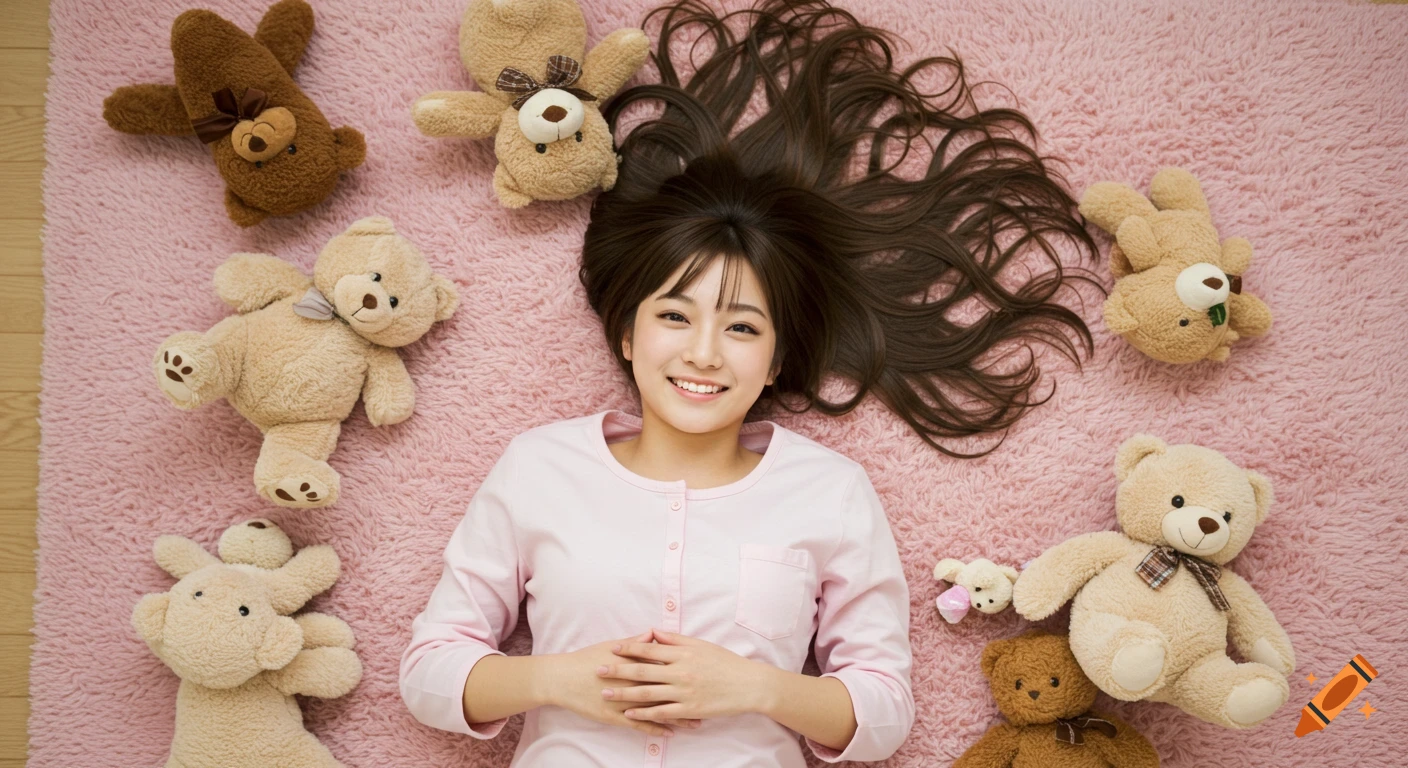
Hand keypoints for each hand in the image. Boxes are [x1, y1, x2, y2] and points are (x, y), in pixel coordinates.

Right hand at [542, 632, 700, 737]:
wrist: (562, 678)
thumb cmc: (588, 659)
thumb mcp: (611, 646)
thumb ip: (636, 642)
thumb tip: (654, 633)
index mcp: (634, 664)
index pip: (666, 668)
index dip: (687, 673)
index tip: (706, 676)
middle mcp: (632, 684)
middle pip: (668, 691)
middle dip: (690, 698)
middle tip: (711, 702)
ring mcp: (624, 702)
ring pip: (658, 712)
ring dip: (679, 718)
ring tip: (698, 723)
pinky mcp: (615, 717)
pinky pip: (640, 726)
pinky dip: (657, 730)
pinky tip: (671, 733)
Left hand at [598, 629, 773, 724]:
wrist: (748, 685)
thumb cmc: (725, 662)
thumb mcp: (701, 645)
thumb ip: (676, 639)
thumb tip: (654, 631)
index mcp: (683, 654)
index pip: (650, 649)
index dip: (629, 649)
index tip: (612, 649)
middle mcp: (681, 672)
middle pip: (643, 671)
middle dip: (618, 671)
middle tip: (598, 671)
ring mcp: (684, 692)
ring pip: (648, 693)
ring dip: (624, 694)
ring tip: (606, 693)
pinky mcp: (689, 710)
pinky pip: (662, 712)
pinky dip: (644, 713)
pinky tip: (629, 713)